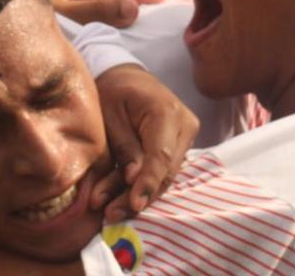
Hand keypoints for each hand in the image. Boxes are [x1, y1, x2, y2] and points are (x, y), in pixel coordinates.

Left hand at [36, 0, 164, 27]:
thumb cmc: (18, 23)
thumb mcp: (64, 19)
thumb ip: (97, 12)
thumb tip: (133, 7)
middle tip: (154, 0)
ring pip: (86, 0)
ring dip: (108, 7)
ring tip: (134, 11)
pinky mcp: (40, 9)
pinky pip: (75, 9)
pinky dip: (92, 15)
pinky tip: (101, 20)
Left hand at [90, 65, 198, 220]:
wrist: (127, 78)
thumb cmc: (114, 91)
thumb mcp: (110, 114)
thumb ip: (124, 146)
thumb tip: (132, 179)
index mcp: (166, 112)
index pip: (160, 155)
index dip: (148, 183)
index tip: (134, 204)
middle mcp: (184, 126)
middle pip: (164, 171)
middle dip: (137, 196)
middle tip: (110, 214)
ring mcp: (185, 138)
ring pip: (164, 176)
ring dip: (136, 195)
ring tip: (109, 212)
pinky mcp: (178, 148)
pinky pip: (162, 172)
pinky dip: (141, 186)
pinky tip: (119, 201)